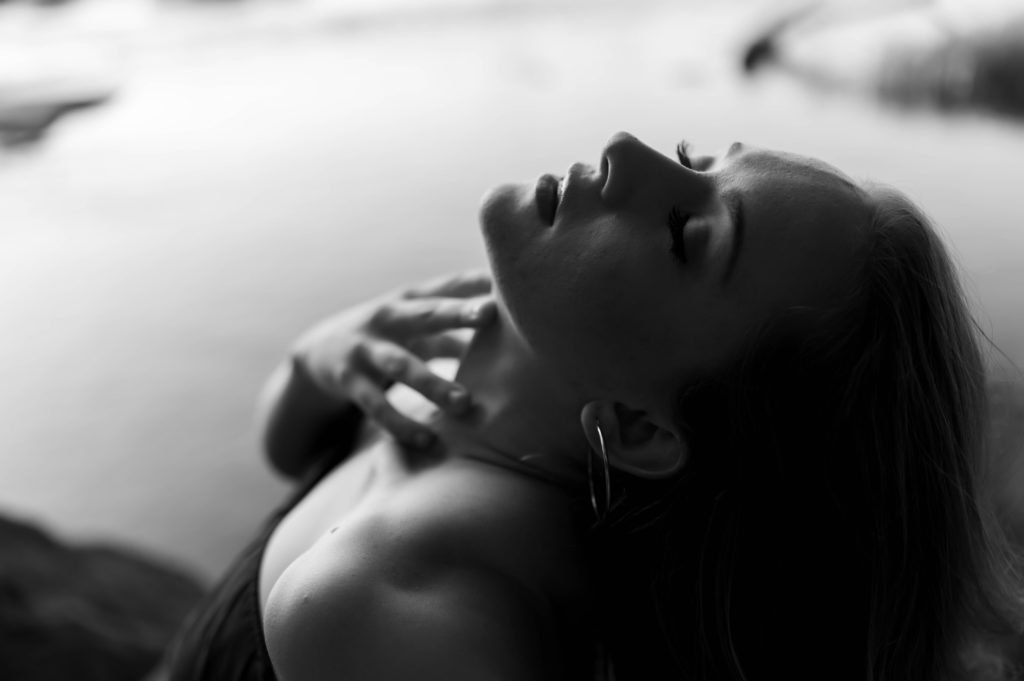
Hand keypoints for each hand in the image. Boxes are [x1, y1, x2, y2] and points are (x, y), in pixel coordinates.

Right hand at [290, 270, 495, 448]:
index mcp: (411, 299)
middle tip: (490, 312)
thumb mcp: (419, 326)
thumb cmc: (390, 336)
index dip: (476, 283)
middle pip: (426, 314)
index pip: (448, 285)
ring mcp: (366, 348)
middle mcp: (388, 318)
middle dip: (457, 312)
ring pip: (402, 366)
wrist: (317, 350)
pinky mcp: (350, 381)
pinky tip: (427, 440)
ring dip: (433, 384)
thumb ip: (461, 331)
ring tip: (464, 402)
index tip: (506, 281)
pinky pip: (377, 406)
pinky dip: (401, 425)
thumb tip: (517, 339)